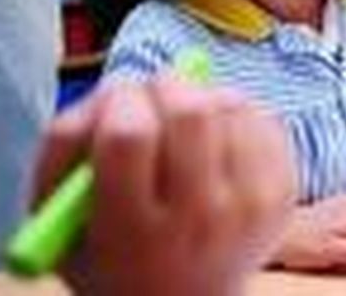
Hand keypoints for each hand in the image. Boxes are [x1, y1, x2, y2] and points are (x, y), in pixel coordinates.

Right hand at [32, 77, 292, 295]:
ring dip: (202, 97)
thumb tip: (110, 90)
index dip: (118, 102)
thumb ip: (64, 150)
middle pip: (190, 111)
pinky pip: (265, 117)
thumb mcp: (61, 222)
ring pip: (231, 104)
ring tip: (183, 125)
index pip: (129, 136)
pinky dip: (238, 113)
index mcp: (133, 232)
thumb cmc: (112, 257)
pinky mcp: (284, 192)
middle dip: (164, 87)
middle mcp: (199, 220)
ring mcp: (251, 206)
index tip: (116, 101)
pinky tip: (217, 137)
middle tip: (152, 97)